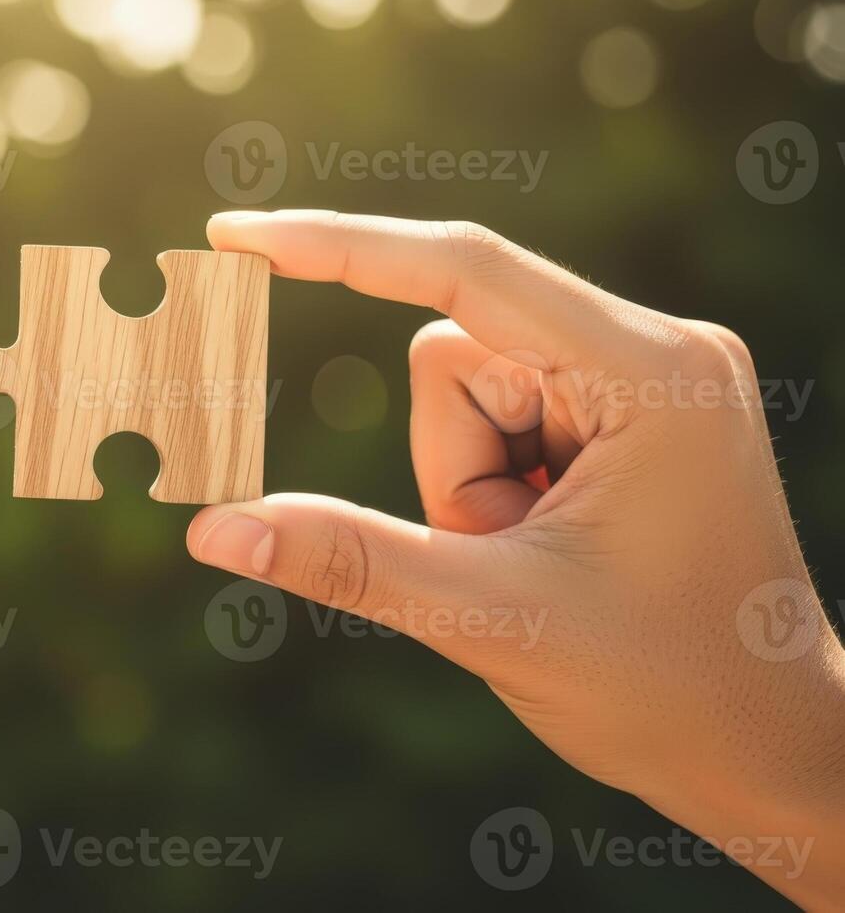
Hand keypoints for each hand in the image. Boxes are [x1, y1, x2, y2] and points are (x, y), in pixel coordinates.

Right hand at [188, 211, 844, 904]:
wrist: (771, 751)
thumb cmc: (663, 691)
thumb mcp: (492, 621)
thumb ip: (349, 560)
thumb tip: (212, 529)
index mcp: (650, 373)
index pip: (465, 273)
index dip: (341, 246)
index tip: (236, 232)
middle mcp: (656, 350)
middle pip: (455, 356)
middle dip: (451, 468)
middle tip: (511, 555)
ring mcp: (644, 377)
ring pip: (465, 391)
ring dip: (468, 486)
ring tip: (541, 557)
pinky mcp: (627, 410)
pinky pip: (498, 417)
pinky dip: (492, 489)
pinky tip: (557, 545)